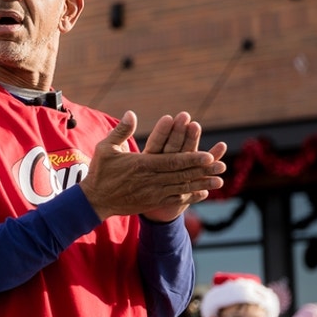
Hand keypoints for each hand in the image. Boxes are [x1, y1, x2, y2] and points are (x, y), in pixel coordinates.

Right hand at [78, 111, 225, 220]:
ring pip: (182, 188)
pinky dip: (190, 197)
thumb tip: (132, 113)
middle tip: (221, 166)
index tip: (208, 155)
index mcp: (142, 164)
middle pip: (182, 175)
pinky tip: (203, 193)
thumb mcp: (107, 147)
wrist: (95, 200)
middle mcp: (150, 180)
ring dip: (202, 184)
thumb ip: (122, 130)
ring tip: (219, 181)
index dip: (192, 159)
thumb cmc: (101, 171)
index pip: (172, 161)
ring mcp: (153, 193)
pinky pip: (176, 200)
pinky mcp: (152, 203)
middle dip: (203, 171)